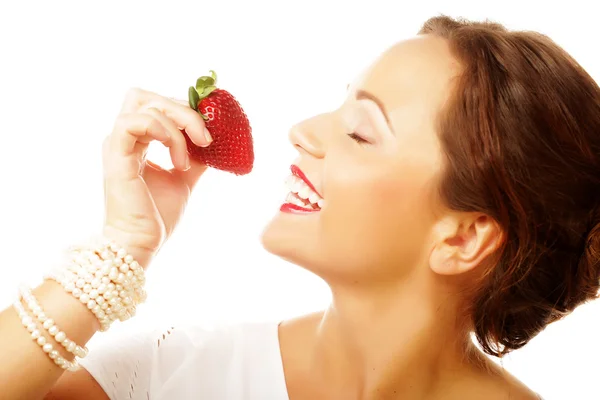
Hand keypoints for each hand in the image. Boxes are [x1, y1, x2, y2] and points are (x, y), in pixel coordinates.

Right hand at [102, 88, 211, 266]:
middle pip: (149, 97)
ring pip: (147, 105)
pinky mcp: (116, 154)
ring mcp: (117, 143)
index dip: (184, 109)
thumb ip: (195, 156)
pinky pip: (135, 122)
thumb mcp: (184, 178)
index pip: (156, 105)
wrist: (142, 241)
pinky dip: (163, 131)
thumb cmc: (157, 214)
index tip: (210, 130)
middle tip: (205, 137)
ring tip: (188, 159)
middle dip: (183, 110)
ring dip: (178, 127)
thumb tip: (214, 140)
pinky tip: (177, 157)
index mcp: (137, 141)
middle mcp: (124, 138)